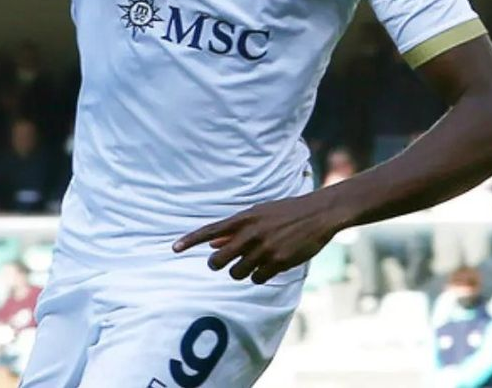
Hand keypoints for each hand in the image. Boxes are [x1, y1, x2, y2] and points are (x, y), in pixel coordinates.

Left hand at [173, 192, 341, 284]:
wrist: (317, 213)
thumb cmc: (284, 212)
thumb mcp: (258, 215)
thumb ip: (234, 230)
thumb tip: (212, 244)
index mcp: (244, 217)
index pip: (210, 230)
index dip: (191, 240)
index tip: (174, 248)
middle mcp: (250, 233)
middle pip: (219, 260)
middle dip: (219, 265)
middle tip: (226, 262)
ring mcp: (264, 248)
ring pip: (237, 274)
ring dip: (242, 271)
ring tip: (255, 260)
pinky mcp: (278, 262)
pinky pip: (257, 279)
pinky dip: (260, 275)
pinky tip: (270, 264)